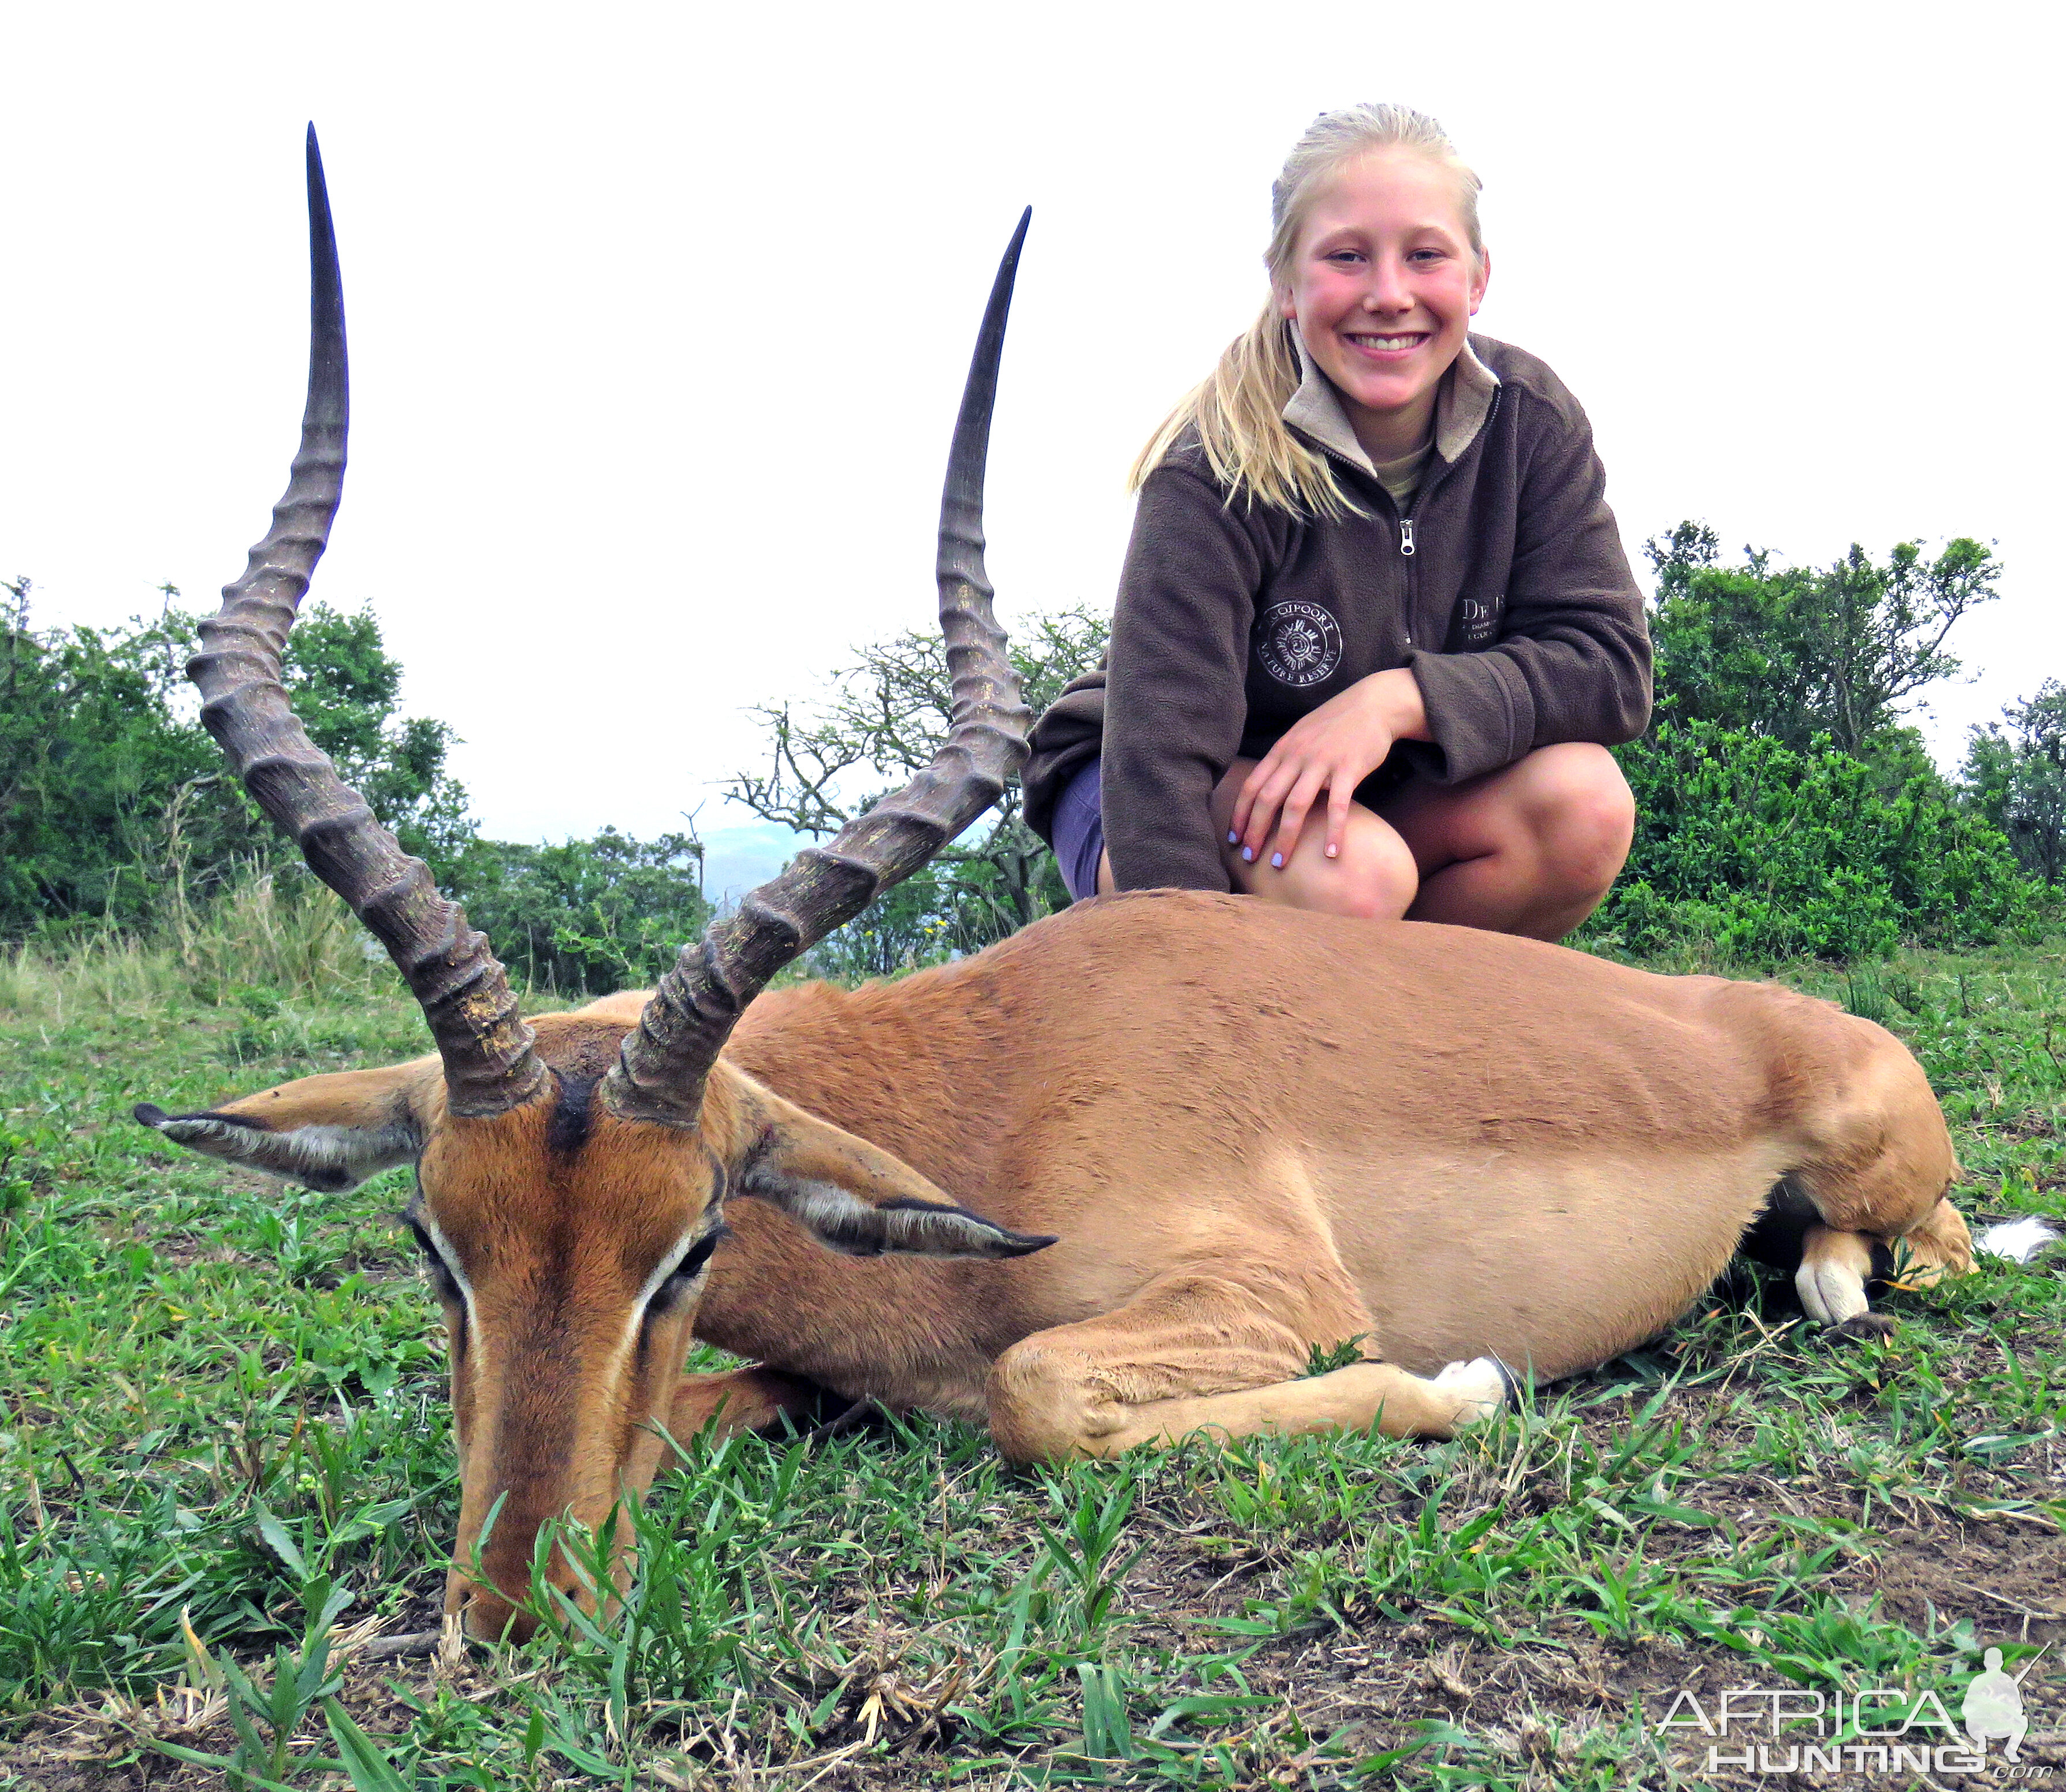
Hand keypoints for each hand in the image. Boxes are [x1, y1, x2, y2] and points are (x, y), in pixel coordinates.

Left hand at [1229, 669, 1428, 868]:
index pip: (1252, 786)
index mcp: (1282, 750)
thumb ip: (1283, 761)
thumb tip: (1265, 789)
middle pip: (1267, 799)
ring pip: (1295, 805)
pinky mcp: (1348, 768)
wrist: (1373, 704)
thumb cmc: (1335, 725)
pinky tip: (1330, 853)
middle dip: (1256, 831)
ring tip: (1280, 862)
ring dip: (1285, 837)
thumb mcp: (1300, 736)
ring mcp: (1322, 762)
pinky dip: (1333, 831)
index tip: (1235, 839)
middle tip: (1251, 858)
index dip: (1241, 815)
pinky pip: (1337, 805)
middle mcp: (1296, 756)